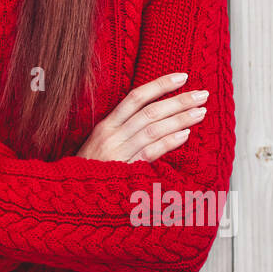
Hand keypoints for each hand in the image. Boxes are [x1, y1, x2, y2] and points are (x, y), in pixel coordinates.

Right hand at [76, 72, 208, 162]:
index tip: (183, 77)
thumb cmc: (88, 170)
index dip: (160, 85)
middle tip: (202, 94)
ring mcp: (118, 152)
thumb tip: (155, 116)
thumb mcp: (100, 144)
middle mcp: (112, 135)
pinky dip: (169, 142)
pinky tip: (186, 134)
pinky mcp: (124, 170)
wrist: (71, 194)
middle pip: (150, 111)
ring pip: (153, 129)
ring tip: (200, 112)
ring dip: (179, 119)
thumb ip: (122, 130)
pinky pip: (150, 152)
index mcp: (106, 125)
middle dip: (179, 100)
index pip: (136, 97)